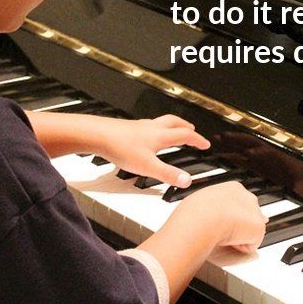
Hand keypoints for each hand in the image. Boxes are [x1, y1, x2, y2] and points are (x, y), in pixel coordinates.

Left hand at [93, 115, 210, 187]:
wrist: (97, 135)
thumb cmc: (120, 147)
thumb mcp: (148, 166)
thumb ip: (168, 174)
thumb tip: (187, 181)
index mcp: (160, 135)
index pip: (185, 135)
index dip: (197, 140)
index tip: (205, 144)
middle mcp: (151, 128)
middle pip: (174, 123)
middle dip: (185, 126)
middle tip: (192, 130)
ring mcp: (139, 126)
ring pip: (160, 122)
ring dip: (171, 125)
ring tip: (172, 131)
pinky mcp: (127, 128)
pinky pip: (147, 126)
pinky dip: (154, 129)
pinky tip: (146, 137)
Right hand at [179, 181, 266, 253]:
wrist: (202, 218)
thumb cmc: (195, 211)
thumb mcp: (200, 202)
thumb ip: (213, 206)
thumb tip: (216, 214)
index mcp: (233, 188)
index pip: (240, 203)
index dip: (233, 217)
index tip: (222, 223)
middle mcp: (248, 197)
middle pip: (250, 216)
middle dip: (241, 226)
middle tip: (222, 232)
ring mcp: (256, 211)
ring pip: (250, 231)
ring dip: (238, 237)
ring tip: (222, 235)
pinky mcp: (259, 227)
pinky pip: (251, 244)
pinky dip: (240, 247)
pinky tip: (228, 241)